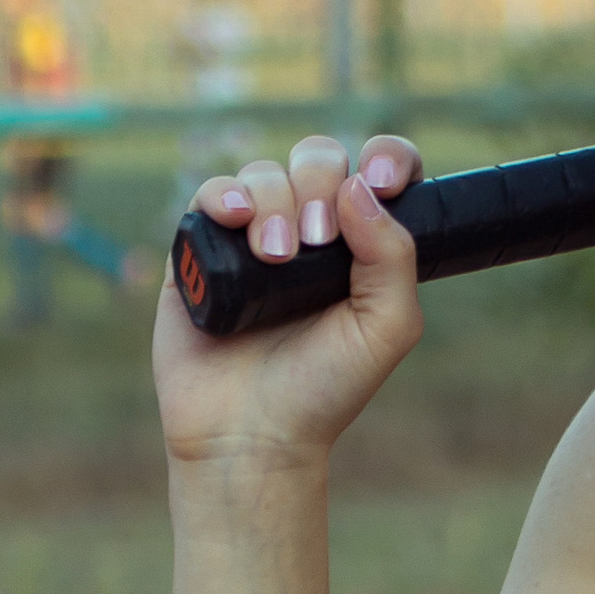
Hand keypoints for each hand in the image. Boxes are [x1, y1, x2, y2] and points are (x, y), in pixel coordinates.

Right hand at [153, 134, 426, 470]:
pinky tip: (232, 218)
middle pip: (319, 159)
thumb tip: (359, 186)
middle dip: (320, 186)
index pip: (380, 171)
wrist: (251, 435)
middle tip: (316, 242)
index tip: (385, 180)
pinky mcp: (202, 250)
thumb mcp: (387, 326)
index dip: (388, 158)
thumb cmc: (326, 386)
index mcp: (362, 242)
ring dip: (273, 202)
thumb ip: (392, 255)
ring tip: (276, 256)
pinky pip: (210, 194)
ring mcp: (254, 236)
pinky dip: (223, 194)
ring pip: (265, 173)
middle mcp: (310, 230)